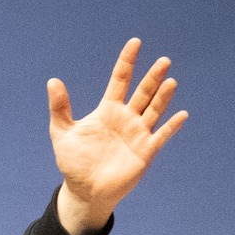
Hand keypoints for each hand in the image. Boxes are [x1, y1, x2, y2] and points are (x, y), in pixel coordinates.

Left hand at [49, 38, 187, 234]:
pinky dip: (171, 126)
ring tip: (170, 81)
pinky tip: (181, 115)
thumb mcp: (62, 133)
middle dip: (152, 77)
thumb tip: (52, 80)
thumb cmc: (74, 163)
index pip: (120, 79)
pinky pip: (161, 136)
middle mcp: (126, 118)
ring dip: (162, 96)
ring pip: (153, 110)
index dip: (127, 61)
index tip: (135, 42)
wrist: (85, 191)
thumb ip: (59, 108)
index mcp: (108, 110)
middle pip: (142, 92)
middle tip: (163, 60)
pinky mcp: (145, 151)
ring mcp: (137, 134)